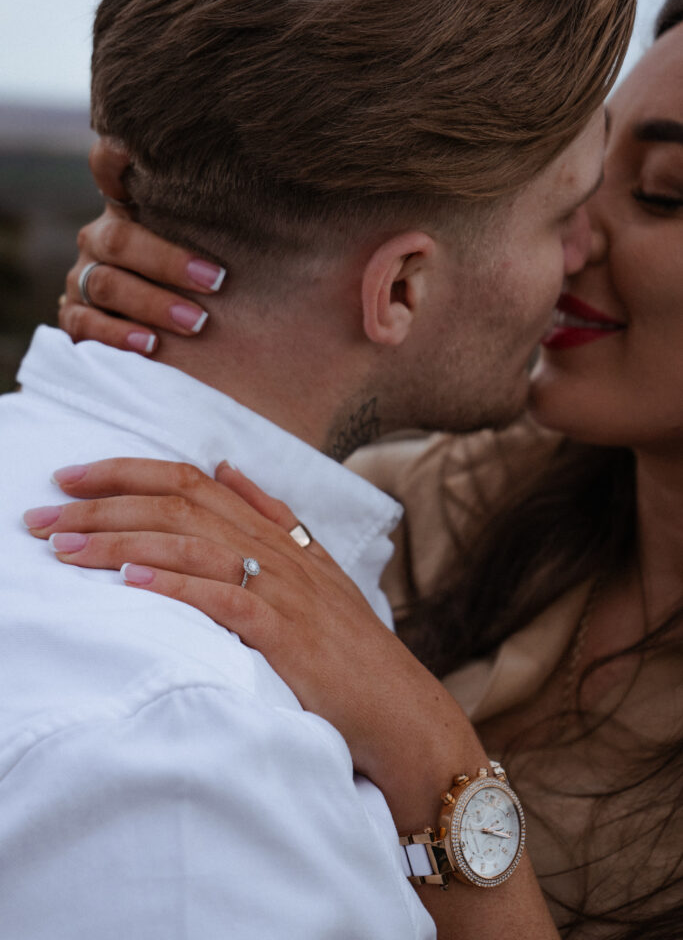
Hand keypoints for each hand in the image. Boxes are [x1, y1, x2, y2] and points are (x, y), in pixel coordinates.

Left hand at [24, 457, 476, 804]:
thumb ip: (272, 514)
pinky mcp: (286, 631)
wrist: (399, 707)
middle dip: (102, 505)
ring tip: (63, 549)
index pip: (190, 480)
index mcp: (276, 532)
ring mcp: (283, 587)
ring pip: (190, 544)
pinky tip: (131, 581)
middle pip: (178, 505)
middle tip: (41, 515)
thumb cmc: (350, 645)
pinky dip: (174, 584)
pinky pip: (222, 597)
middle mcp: (276, 549)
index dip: (126, 472)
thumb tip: (226, 468)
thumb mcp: (316, 567)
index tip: (71, 477)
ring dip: (120, 542)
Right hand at [59, 137, 224, 354]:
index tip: (129, 148)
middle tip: (216, 281)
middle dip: (168, 261)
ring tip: (197, 322)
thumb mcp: (216, 249)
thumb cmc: (206, 284)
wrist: (174, 341)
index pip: (109, 171)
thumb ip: (227, 225)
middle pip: (119, 239)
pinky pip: (85, 324)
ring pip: (105, 283)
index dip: (113, 160)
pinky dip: (118, 335)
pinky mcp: (76, 319)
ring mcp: (83, 278)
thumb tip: (292, 206)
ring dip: (153, 304)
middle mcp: (99, 239)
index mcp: (128, 211)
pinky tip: (151, 344)